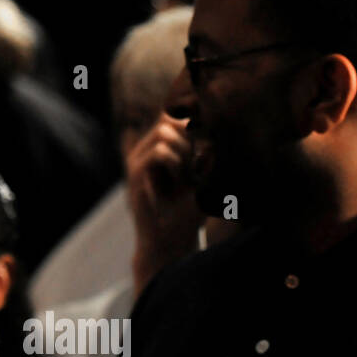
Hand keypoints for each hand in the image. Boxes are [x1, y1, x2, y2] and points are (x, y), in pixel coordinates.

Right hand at [126, 113, 203, 294]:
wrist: (169, 240)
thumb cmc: (190, 211)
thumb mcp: (203, 178)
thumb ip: (206, 154)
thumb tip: (219, 133)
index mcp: (158, 149)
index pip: (172, 116)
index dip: (191, 122)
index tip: (206, 147)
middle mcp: (144, 151)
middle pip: (168, 119)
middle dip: (190, 135)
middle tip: (200, 159)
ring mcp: (138, 161)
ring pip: (164, 132)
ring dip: (184, 149)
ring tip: (190, 172)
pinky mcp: (136, 175)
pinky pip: (160, 152)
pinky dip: (176, 162)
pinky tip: (182, 180)